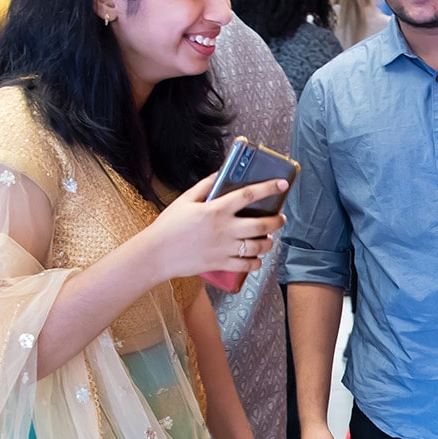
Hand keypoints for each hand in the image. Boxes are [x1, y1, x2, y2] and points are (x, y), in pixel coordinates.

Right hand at [143, 174, 288, 282]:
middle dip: (277, 220)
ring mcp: (224, 248)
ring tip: (269, 238)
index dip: (269, 187)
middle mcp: (224, 229)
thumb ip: (206, 186)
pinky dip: (256, 262)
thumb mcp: (185, 200)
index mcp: (216, 210)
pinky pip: (248, 265)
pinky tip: (256, 257)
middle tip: (281, 218)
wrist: (155, 254)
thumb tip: (222, 173)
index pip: (249, 195)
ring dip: (269, 242)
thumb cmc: (168, 225)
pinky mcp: (221, 264)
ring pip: (259, 246)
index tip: (283, 184)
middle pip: (262, 224)